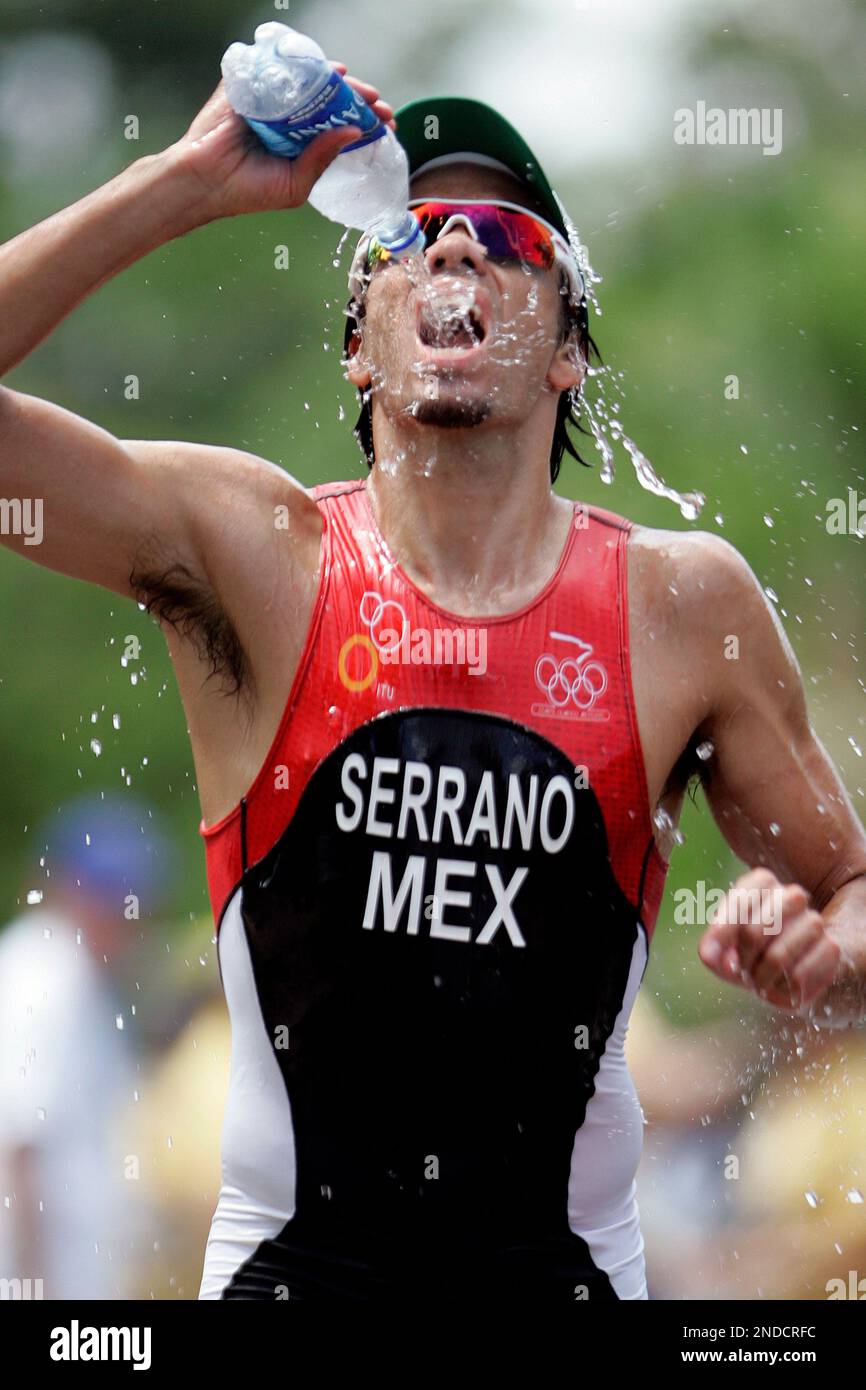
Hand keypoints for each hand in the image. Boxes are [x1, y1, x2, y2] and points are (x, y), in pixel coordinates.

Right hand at [166, 61, 396, 221]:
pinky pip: (282, 67)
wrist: (204, 180)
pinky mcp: (252, 82)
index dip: (364, 121)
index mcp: (300, 141)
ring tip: (361, 90)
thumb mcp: (296, 183)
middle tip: (380, 104)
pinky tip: (328, 70)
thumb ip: (323, 158)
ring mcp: (271, 98)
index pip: (338, 124)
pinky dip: (305, 64)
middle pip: (330, 99)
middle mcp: (289, 117)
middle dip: (359, 99)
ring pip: (310, 80)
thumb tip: (355, 130)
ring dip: (339, 82)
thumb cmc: (248, 190)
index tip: (387, 124)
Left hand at [698, 867, 839, 1012]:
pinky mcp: (830, 948)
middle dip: (742, 959)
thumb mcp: (724, 950)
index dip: (723, 930)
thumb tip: (710, 955)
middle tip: (741, 969)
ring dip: (761, 978)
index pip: (741, 899)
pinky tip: (782, 986)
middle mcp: (792, 895)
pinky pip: (798, 976)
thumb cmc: (751, 954)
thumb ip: (712, 949)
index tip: (713, 953)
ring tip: (759, 980)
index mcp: (763, 884)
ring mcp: (814, 920)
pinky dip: (782, 989)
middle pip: (754, 932)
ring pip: (777, 958)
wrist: (789, 974)